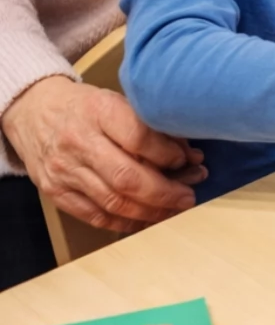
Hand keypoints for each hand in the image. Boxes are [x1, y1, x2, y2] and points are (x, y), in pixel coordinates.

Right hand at [2, 77, 204, 232]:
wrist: (32, 110)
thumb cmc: (86, 107)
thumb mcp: (118, 102)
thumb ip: (153, 128)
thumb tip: (192, 157)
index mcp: (98, 111)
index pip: (140, 138)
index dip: (169, 155)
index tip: (187, 160)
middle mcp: (79, 142)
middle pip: (128, 178)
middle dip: (166, 193)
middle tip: (188, 197)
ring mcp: (65, 170)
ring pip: (115, 202)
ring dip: (152, 211)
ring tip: (174, 209)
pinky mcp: (56, 192)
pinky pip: (97, 217)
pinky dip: (127, 223)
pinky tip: (148, 219)